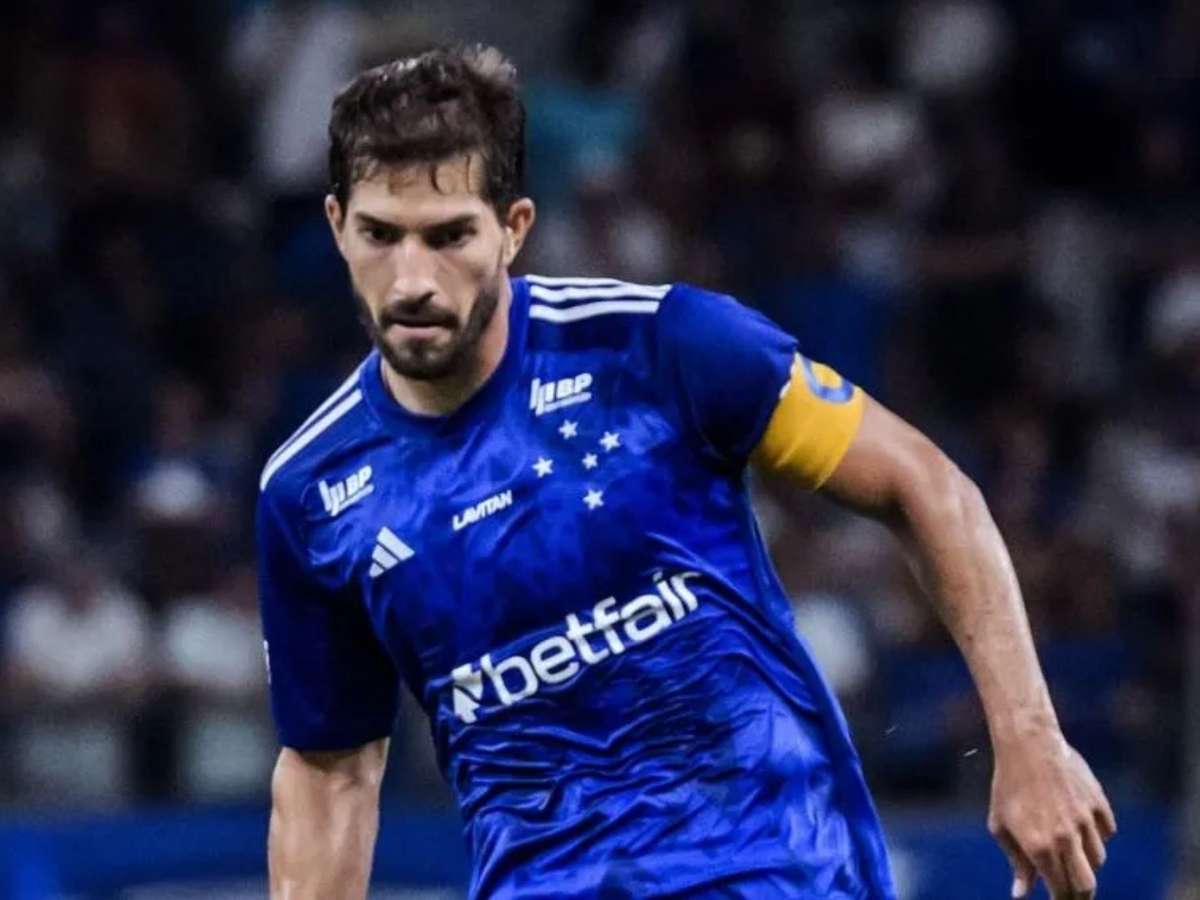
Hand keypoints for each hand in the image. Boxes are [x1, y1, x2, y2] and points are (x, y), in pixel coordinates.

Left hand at [987, 729, 1115, 898]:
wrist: (1028, 745)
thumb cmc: (1007, 786)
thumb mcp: (1001, 825)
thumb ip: (1017, 862)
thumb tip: (1022, 894)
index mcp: (1039, 847)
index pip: (1061, 889)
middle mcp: (1065, 838)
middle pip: (1087, 885)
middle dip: (1081, 895)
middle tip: (1073, 893)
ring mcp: (1085, 821)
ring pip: (1098, 858)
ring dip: (1085, 861)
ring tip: (1069, 850)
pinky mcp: (1099, 804)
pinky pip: (1106, 832)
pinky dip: (1097, 835)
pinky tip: (1081, 826)